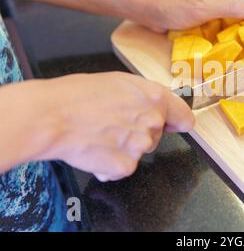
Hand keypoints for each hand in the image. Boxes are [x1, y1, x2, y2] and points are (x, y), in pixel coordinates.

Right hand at [4, 72, 193, 180]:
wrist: (52, 116)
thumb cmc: (78, 95)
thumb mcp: (119, 83)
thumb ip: (144, 97)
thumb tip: (157, 108)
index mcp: (155, 97)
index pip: (183, 116)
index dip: (179, 121)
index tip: (177, 125)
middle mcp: (153, 121)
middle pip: (157, 135)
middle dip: (139, 133)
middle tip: (113, 124)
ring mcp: (141, 145)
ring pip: (140, 151)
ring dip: (124, 148)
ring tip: (100, 135)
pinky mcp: (126, 165)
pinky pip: (124, 167)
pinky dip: (111, 164)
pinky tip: (95, 150)